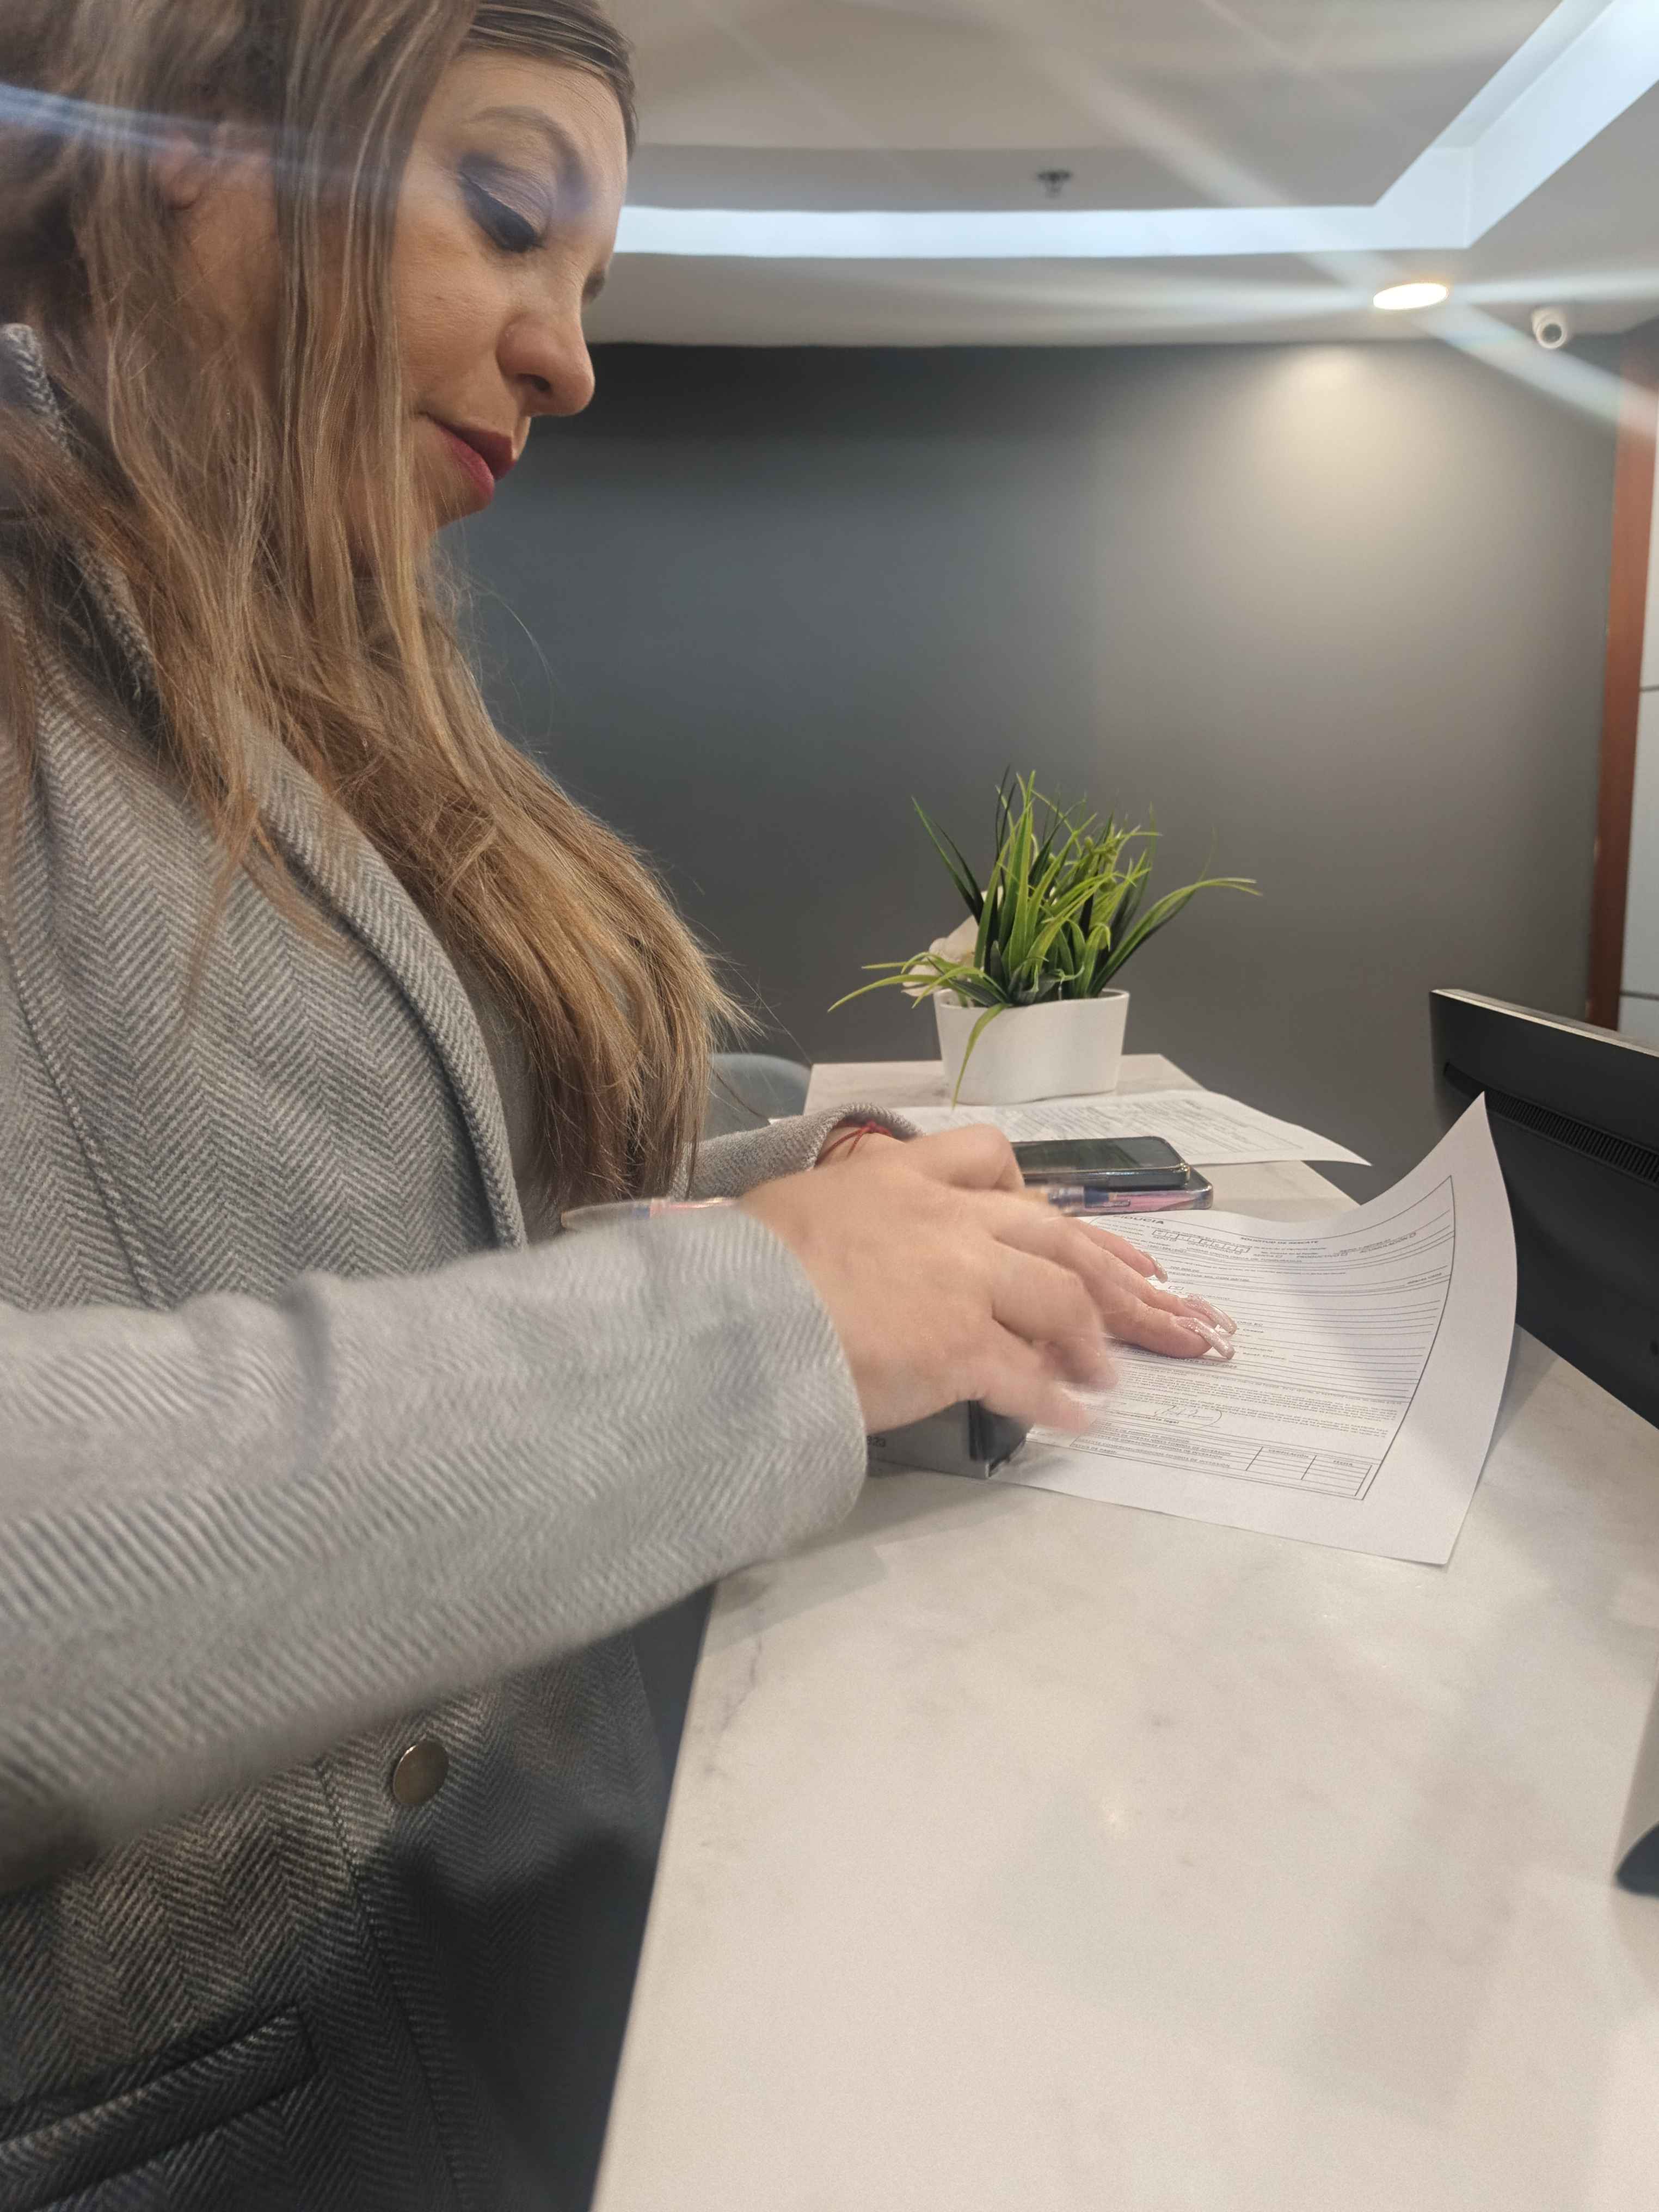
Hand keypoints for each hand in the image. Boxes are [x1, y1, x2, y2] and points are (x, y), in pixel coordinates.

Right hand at [743, 1125, 1221, 1434]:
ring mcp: (960, 1281)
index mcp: (897, 1176)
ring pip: (1058, 1298)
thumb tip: (848, 1257)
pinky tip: (1078, 1423)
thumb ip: (842, 1222)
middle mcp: (944, 1219)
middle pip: (1052, 1231)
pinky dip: (1060, 1402)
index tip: (1060, 1221)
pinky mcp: (961, 1347)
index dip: (1030, 1191)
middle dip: (1106, 1266)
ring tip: (1107, 1371)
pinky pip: (1031, 1378)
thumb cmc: (739, 1266)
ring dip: (1091, 1336)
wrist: (730, 1312)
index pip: (984, 1156)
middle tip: (1150, 1294)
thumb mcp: (793, 1211)